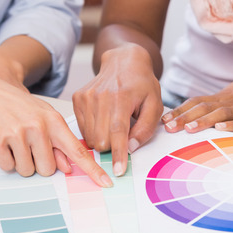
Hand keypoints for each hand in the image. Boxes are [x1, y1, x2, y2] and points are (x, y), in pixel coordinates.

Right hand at [0, 71, 111, 185]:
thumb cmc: (17, 106)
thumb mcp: (42, 117)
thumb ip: (57, 142)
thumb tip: (68, 167)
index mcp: (54, 121)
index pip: (78, 151)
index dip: (93, 170)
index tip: (106, 183)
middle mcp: (39, 126)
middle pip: (48, 169)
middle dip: (38, 164)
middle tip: (29, 147)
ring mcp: (18, 133)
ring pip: (27, 170)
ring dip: (20, 162)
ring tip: (14, 142)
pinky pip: (8, 166)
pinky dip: (5, 160)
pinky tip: (3, 142)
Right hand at [73, 44, 162, 175]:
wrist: (123, 62)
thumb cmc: (142, 84)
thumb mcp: (154, 104)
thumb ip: (145, 128)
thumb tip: (131, 147)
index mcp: (121, 97)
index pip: (118, 132)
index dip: (118, 154)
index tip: (119, 170)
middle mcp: (100, 97)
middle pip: (101, 139)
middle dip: (113, 147)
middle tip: (124, 136)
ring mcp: (86, 97)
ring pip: (90, 137)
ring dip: (103, 139)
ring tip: (114, 125)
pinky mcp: (78, 99)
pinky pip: (82, 129)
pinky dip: (94, 131)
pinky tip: (104, 119)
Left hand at [161, 53, 232, 133]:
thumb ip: (226, 104)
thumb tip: (208, 118)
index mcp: (227, 96)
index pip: (198, 103)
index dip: (181, 111)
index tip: (164, 120)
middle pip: (204, 108)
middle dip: (184, 118)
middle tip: (167, 128)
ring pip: (222, 114)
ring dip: (204, 121)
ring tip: (188, 129)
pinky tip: (222, 129)